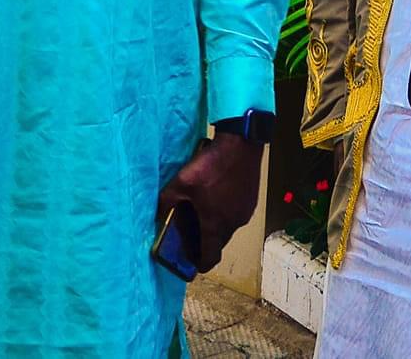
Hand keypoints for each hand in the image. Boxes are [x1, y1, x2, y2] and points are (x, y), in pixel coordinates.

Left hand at [156, 132, 263, 270]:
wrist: (240, 144)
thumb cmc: (210, 165)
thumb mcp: (181, 183)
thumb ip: (167, 203)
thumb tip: (158, 215)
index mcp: (215, 224)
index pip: (211, 257)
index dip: (201, 265)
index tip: (193, 266)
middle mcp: (233, 223)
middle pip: (219, 243)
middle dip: (206, 243)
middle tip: (192, 235)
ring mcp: (245, 212)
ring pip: (229, 228)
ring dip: (217, 226)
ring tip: (204, 213)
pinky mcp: (251, 200)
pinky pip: (237, 214)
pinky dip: (227, 212)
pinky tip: (218, 197)